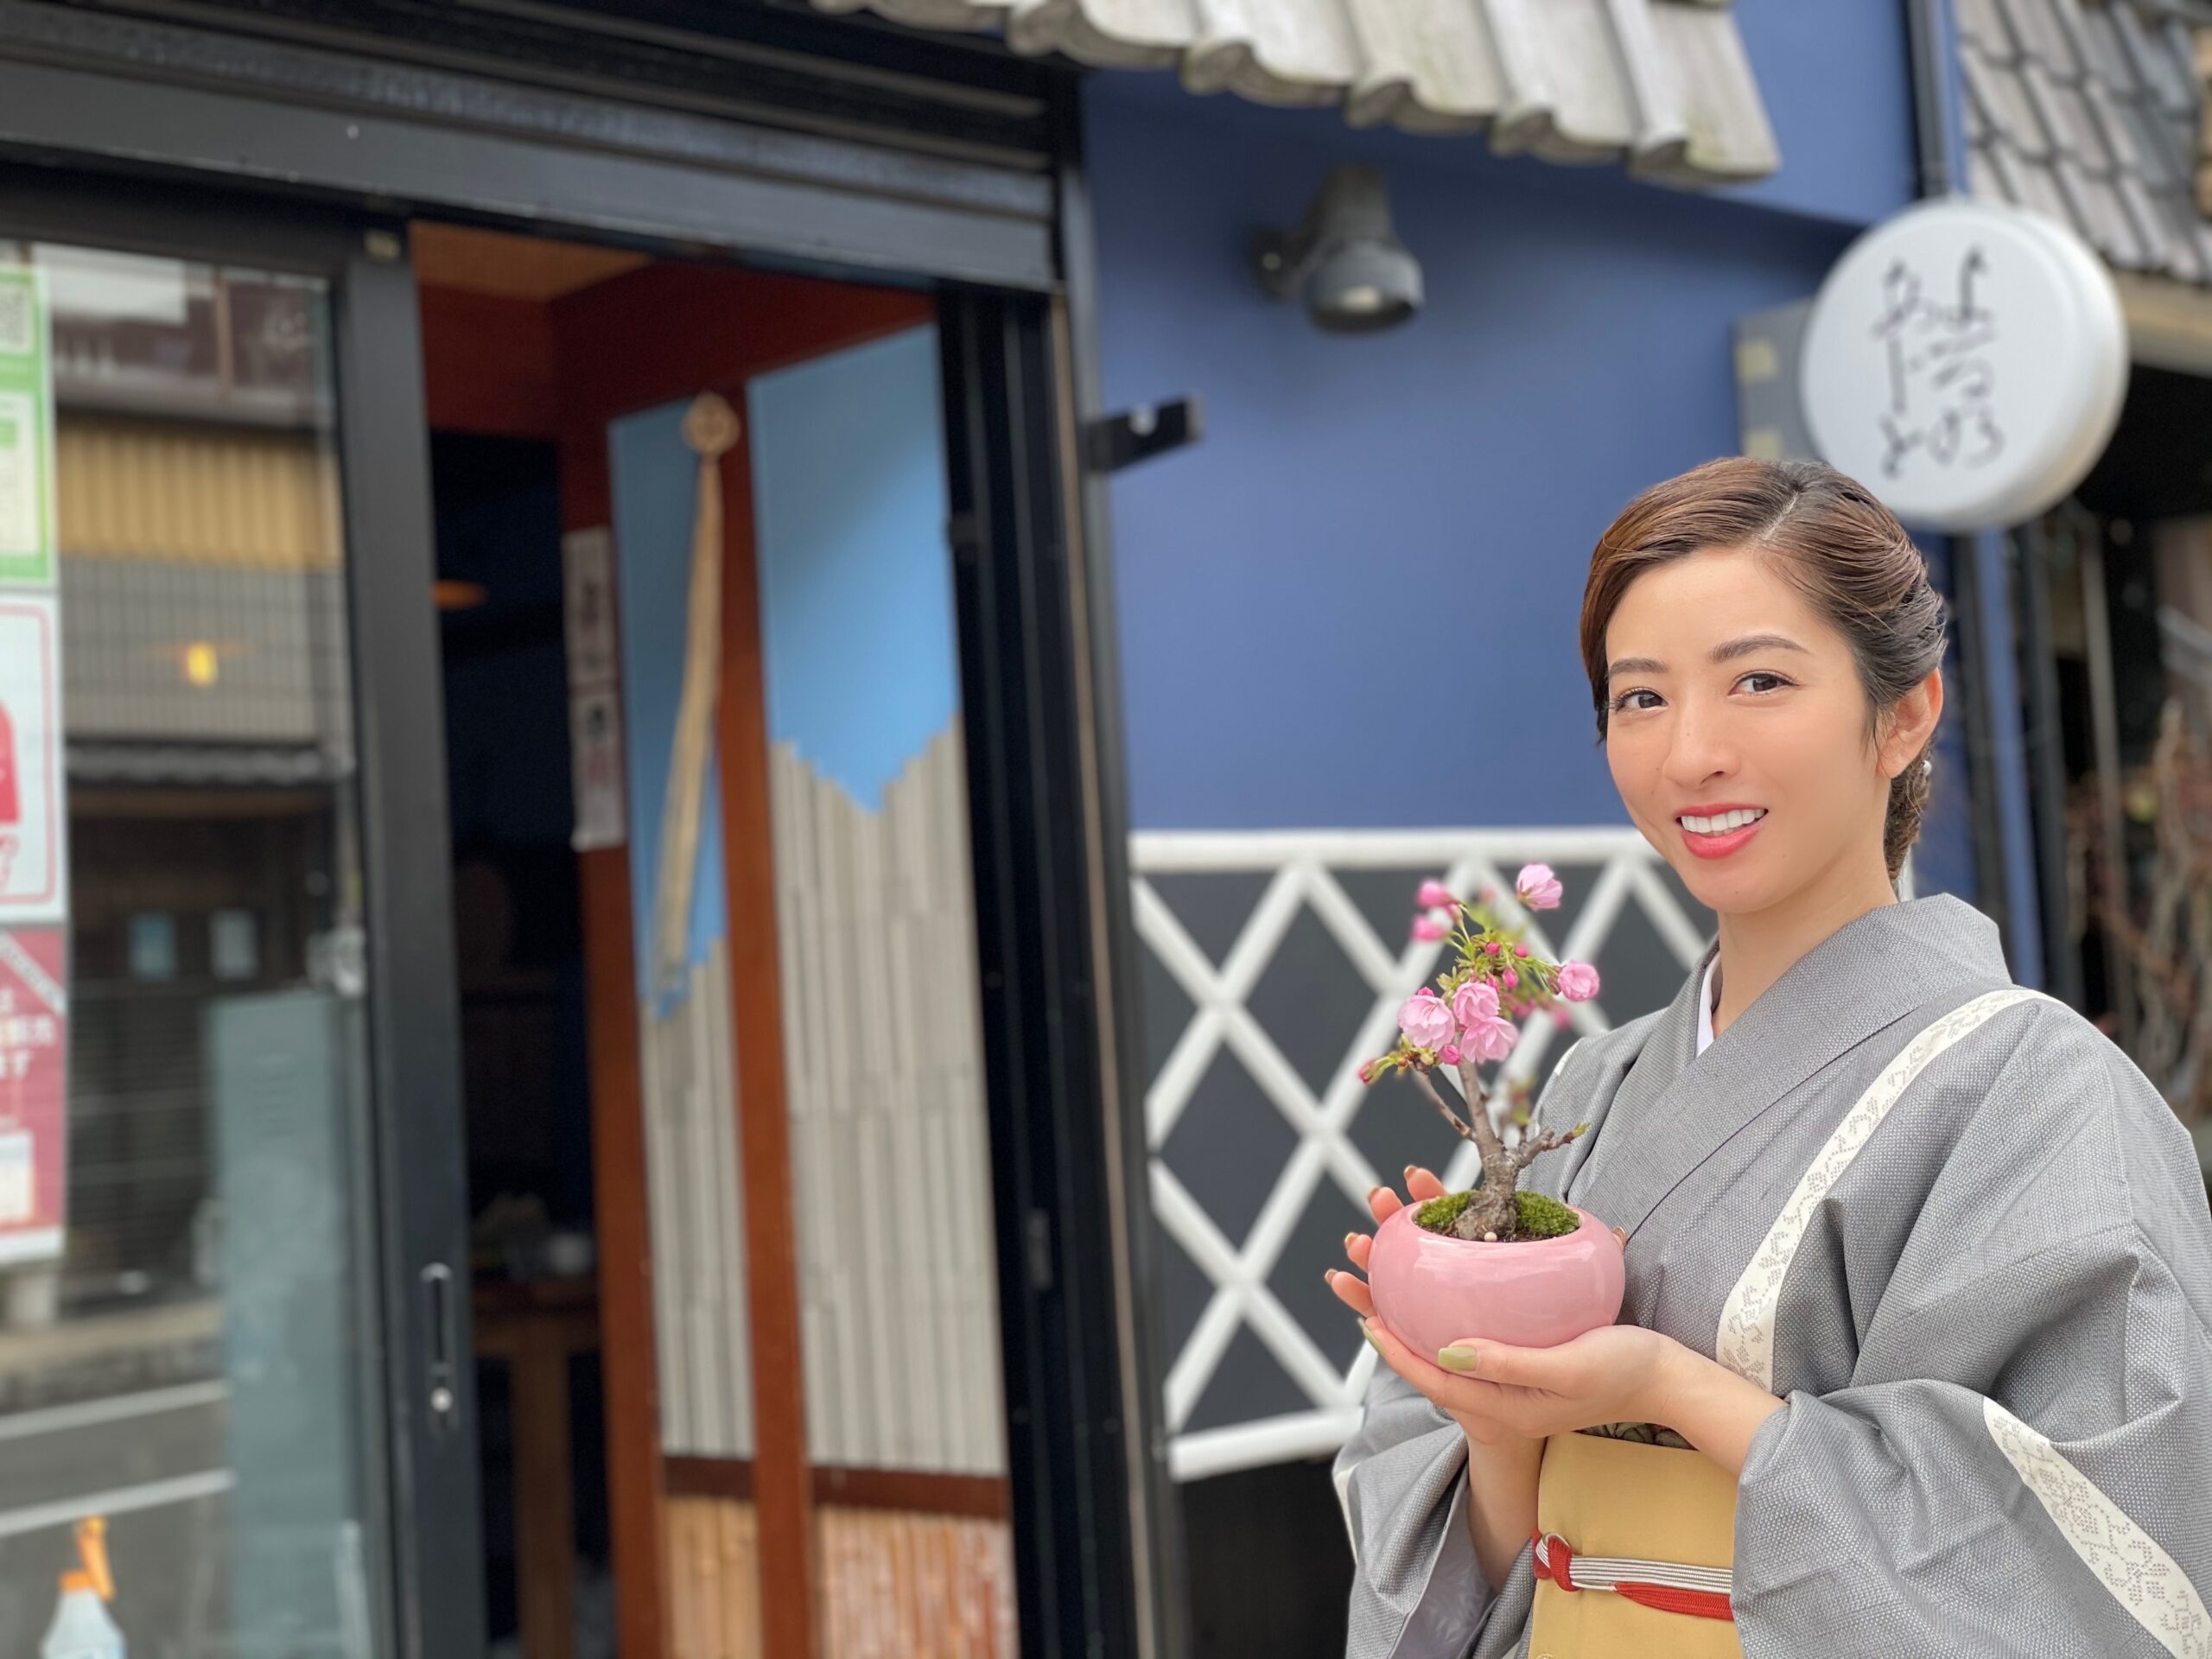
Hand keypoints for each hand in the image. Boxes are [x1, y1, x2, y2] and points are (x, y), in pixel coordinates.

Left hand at [1363, 1315, 1680, 1442]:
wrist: (1666, 1379)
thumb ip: (1508, 1362)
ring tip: (1387, 1292)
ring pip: (1450, 1357)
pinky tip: (1442, 1299)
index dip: (1398, 1353)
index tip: (1367, 1320)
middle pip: (1434, 1370)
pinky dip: (1448, 1324)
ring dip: (1415, 1327)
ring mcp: (1514, 1387)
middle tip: (1362, 1296)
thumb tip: (1447, 1349)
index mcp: (1508, 1409)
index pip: (1436, 1381)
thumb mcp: (1566, 1365)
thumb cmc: (1623, 1370)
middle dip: (1394, 1336)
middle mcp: (1503, 1402)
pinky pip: (1474, 1348)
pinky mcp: (1526, 1367)